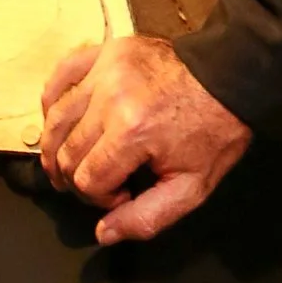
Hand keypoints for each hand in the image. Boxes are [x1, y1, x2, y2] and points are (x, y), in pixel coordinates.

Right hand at [37, 34, 252, 245]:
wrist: (229, 77)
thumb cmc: (212, 132)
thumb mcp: (191, 187)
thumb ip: (146, 218)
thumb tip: (103, 233)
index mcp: (133, 132)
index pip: (87, 180)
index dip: (100, 198)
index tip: (122, 195)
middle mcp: (111, 97)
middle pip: (66, 152)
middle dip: (78, 177)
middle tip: (103, 181)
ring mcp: (105, 68)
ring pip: (56, 119)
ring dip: (56, 148)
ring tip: (69, 162)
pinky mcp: (105, 49)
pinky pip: (60, 75)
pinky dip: (52, 101)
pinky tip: (60, 122)